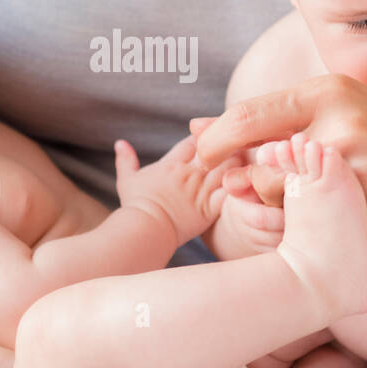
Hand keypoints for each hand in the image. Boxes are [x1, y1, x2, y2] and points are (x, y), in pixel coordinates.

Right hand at [113, 133, 242, 248]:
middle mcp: (189, 173)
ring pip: (227, 168)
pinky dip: (240, 187)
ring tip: (245, 162)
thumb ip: (125, 160)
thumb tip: (120, 143)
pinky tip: (247, 183)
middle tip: (237, 147)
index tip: (211, 139)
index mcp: (172, 164)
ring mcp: (201, 191)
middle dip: (227, 146)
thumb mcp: (127, 180)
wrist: (144, 230)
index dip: (206, 137)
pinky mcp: (210, 209)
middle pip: (217, 150)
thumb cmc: (135, 207)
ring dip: (237, 164)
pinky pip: (230, 193)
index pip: (196, 140)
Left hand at [192, 74, 366, 247]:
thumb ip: (275, 118)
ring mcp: (359, 179)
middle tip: (251, 182)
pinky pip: (322, 231)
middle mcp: (341, 132)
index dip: (216, 140)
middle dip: (250, 181)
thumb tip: (198, 130)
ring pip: (287, 206)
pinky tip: (339, 215)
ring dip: (281, 207)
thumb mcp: (340, 104)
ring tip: (301, 195)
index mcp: (330, 94)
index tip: (199, 151)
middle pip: (262, 170)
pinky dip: (319, 227)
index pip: (250, 118)